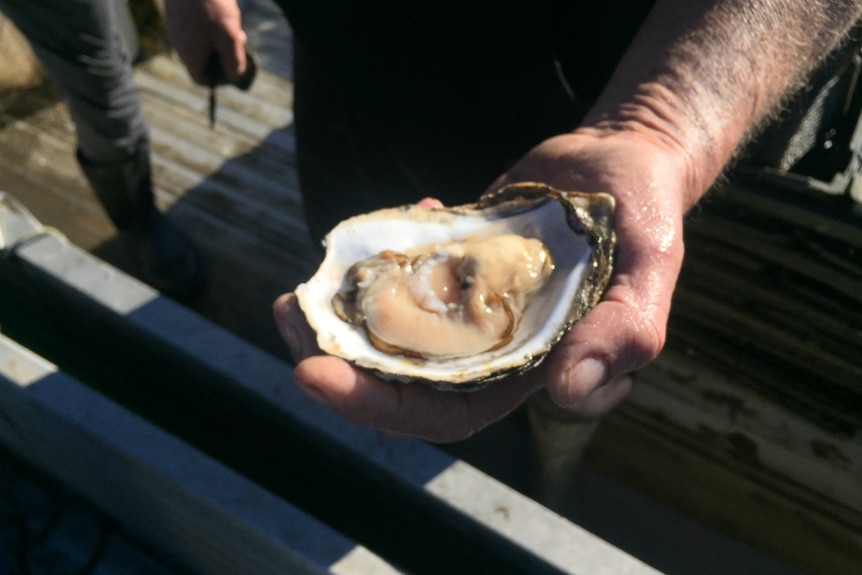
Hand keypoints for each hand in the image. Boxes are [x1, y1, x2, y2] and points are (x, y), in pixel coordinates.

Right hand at [164, 0, 247, 84]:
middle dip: (222, 55)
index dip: (219, 79)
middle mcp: (178, 43)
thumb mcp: (230, 37)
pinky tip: (221, 11)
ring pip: (198, 43)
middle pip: (201, 60)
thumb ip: (233, 62)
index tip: (234, 67)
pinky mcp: (176, 12)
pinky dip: (208, 26)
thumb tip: (235, 78)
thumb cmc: (212, 5)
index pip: (201, 79)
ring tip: (233, 24)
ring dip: (217, 39)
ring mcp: (174, 26)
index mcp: (189, 54)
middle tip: (239, 41)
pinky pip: (193, 28)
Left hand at [274, 129, 689, 441]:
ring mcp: (464, 302)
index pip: (443, 412)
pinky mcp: (453, 261)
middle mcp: (486, 345)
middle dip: (336, 364)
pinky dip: (381, 254)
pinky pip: (404, 268)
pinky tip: (388, 221)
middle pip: (399, 377)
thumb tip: (566, 391)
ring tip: (297, 293)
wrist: (622, 166)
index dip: (380, 407)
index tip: (316, 377)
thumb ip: (622, 334)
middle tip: (288, 320)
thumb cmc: (644, 223)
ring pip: (390, 328)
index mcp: (525, 369)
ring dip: (338, 316)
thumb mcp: (650, 272)